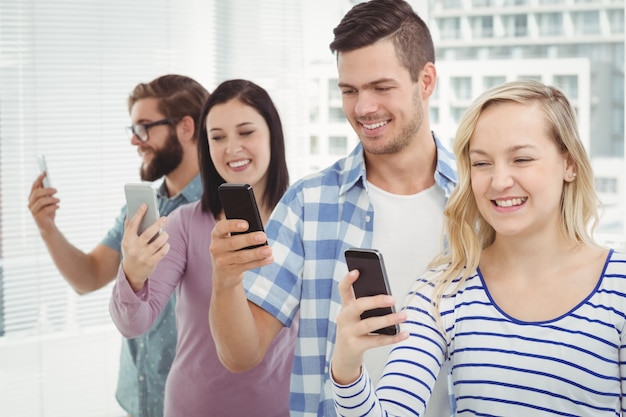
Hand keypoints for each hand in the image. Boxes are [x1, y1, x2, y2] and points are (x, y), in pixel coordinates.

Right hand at [28, 172, 59, 234]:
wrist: (48, 226)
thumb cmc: (49, 212)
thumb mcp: (49, 200)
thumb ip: (47, 193)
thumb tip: (48, 181)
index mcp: (33, 198)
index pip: (34, 186)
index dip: (39, 179)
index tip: (45, 172)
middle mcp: (31, 203)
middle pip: (37, 193)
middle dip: (47, 190)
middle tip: (56, 190)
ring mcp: (33, 211)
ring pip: (41, 201)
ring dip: (51, 199)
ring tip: (58, 200)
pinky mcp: (38, 217)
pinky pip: (45, 210)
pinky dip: (53, 207)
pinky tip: (58, 207)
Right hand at [121, 204, 168, 290]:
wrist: (131, 273)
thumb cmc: (131, 251)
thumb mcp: (127, 241)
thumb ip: (128, 228)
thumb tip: (130, 212)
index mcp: (127, 240)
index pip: (133, 225)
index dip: (139, 214)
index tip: (145, 204)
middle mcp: (134, 248)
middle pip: (148, 233)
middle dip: (158, 224)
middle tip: (165, 218)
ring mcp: (143, 256)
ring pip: (158, 242)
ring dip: (164, 236)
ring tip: (165, 233)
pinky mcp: (151, 263)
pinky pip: (163, 252)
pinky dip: (166, 246)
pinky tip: (166, 244)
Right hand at [209, 218, 272, 289]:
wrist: (223, 273)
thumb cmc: (231, 249)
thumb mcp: (230, 239)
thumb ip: (241, 234)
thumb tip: (259, 233)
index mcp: (217, 234)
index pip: (221, 227)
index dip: (233, 225)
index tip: (246, 225)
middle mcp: (216, 247)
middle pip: (233, 243)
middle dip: (249, 239)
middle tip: (263, 236)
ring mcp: (221, 261)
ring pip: (241, 256)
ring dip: (256, 253)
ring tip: (269, 250)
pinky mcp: (230, 272)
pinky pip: (246, 266)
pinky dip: (259, 262)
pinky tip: (269, 258)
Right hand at [331, 269, 408, 384]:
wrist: (344, 358)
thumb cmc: (355, 332)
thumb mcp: (356, 318)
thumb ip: (368, 307)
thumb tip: (390, 300)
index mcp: (345, 307)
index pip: (343, 289)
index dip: (348, 279)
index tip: (357, 271)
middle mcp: (344, 318)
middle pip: (358, 306)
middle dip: (376, 301)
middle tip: (393, 299)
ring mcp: (348, 333)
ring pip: (370, 324)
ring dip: (389, 319)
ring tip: (404, 315)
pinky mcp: (355, 346)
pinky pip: (377, 340)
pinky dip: (393, 337)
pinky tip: (405, 333)